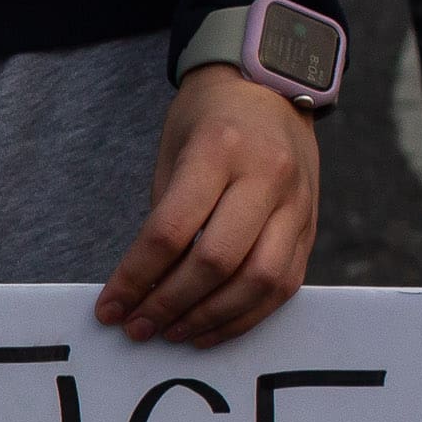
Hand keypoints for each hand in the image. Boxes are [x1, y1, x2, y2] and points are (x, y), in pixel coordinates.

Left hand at [96, 68, 317, 346]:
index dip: (136, 278)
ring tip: (172, 333)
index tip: (110, 308)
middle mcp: (266, 176)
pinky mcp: (311, 226)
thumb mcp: (173, 152)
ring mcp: (297, 203)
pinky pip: (284, 284)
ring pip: (259, 281)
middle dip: (170, 305)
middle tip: (138, 328)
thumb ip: (163, 217)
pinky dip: (245, 315)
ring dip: (210, 318)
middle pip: (217, 262)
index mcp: (219, 151)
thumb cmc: (208, 121)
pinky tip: (210, 328)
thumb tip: (140, 290)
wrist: (272, 88)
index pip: (171, 231)